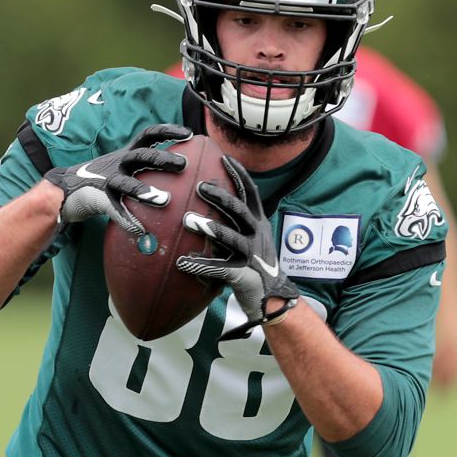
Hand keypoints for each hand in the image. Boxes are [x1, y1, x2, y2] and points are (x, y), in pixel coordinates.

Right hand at [43, 124, 191, 234]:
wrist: (64, 189)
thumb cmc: (100, 182)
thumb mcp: (122, 170)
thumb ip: (144, 172)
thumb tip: (179, 182)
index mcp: (126, 154)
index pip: (148, 136)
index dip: (167, 131)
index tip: (189, 133)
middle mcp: (117, 163)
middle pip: (141, 156)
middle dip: (162, 158)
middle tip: (183, 165)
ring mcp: (106, 180)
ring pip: (127, 183)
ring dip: (145, 191)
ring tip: (165, 200)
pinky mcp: (96, 198)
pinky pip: (114, 209)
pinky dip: (127, 220)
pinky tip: (141, 231)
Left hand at [177, 155, 299, 339]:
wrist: (273, 298)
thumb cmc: (254, 265)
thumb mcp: (250, 237)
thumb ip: (234, 221)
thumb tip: (207, 200)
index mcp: (258, 223)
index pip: (250, 193)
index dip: (239, 174)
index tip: (223, 157)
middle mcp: (257, 235)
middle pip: (240, 211)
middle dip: (221, 197)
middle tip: (200, 187)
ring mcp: (251, 256)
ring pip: (232, 238)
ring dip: (210, 228)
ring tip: (188, 220)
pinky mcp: (243, 275)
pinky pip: (220, 269)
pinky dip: (201, 265)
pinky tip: (183, 262)